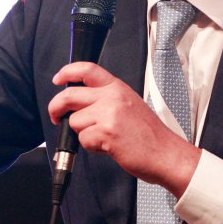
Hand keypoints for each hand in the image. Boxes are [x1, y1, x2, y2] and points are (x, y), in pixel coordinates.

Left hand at [48, 62, 199, 196]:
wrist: (166, 153)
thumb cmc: (149, 135)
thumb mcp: (130, 104)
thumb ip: (107, 98)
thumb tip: (80, 103)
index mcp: (118, 87)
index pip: (86, 70)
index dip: (67, 72)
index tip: (58, 79)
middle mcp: (113, 97)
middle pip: (69, 95)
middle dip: (56, 107)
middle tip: (56, 116)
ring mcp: (109, 114)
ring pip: (74, 121)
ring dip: (83, 133)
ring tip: (103, 138)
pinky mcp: (107, 133)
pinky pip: (83, 139)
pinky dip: (91, 146)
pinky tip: (107, 146)